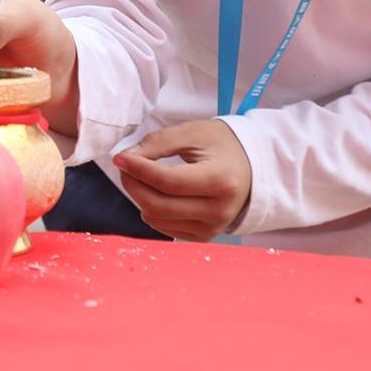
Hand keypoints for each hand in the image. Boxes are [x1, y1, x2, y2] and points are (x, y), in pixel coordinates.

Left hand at [112, 120, 252, 241]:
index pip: (167, 181)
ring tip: (143, 175)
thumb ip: (157, 143)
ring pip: (156, 219)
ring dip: (140, 196)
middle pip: (158, 205)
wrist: (250, 168)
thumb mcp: (192, 133)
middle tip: (125, 165)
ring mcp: (211, 228)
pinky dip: (152, 208)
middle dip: (133, 184)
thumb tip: (124, 159)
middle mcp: (218, 211)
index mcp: (220, 181)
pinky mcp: (203, 236)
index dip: (138, 169)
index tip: (120, 157)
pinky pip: (163, 227)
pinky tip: (158, 191)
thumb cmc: (221, 146)